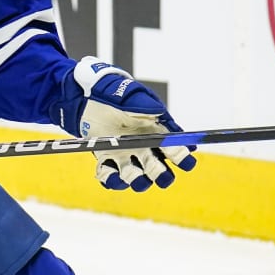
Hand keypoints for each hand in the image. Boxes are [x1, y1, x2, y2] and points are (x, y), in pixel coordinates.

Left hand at [55, 56, 195, 191]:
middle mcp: (144, 149)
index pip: (176, 151)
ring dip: (137, 181)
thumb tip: (158, 114)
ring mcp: (125, 156)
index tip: (184, 161)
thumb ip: (145, 105)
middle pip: (159, 171)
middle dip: (162, 176)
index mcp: (156, 133)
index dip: (183, 158)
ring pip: (137, 178)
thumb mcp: (133, 96)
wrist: (90, 96)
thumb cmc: (117, 94)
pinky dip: (111, 179)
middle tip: (158, 173)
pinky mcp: (106, 159)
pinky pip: (111, 177)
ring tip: (131, 173)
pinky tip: (109, 172)